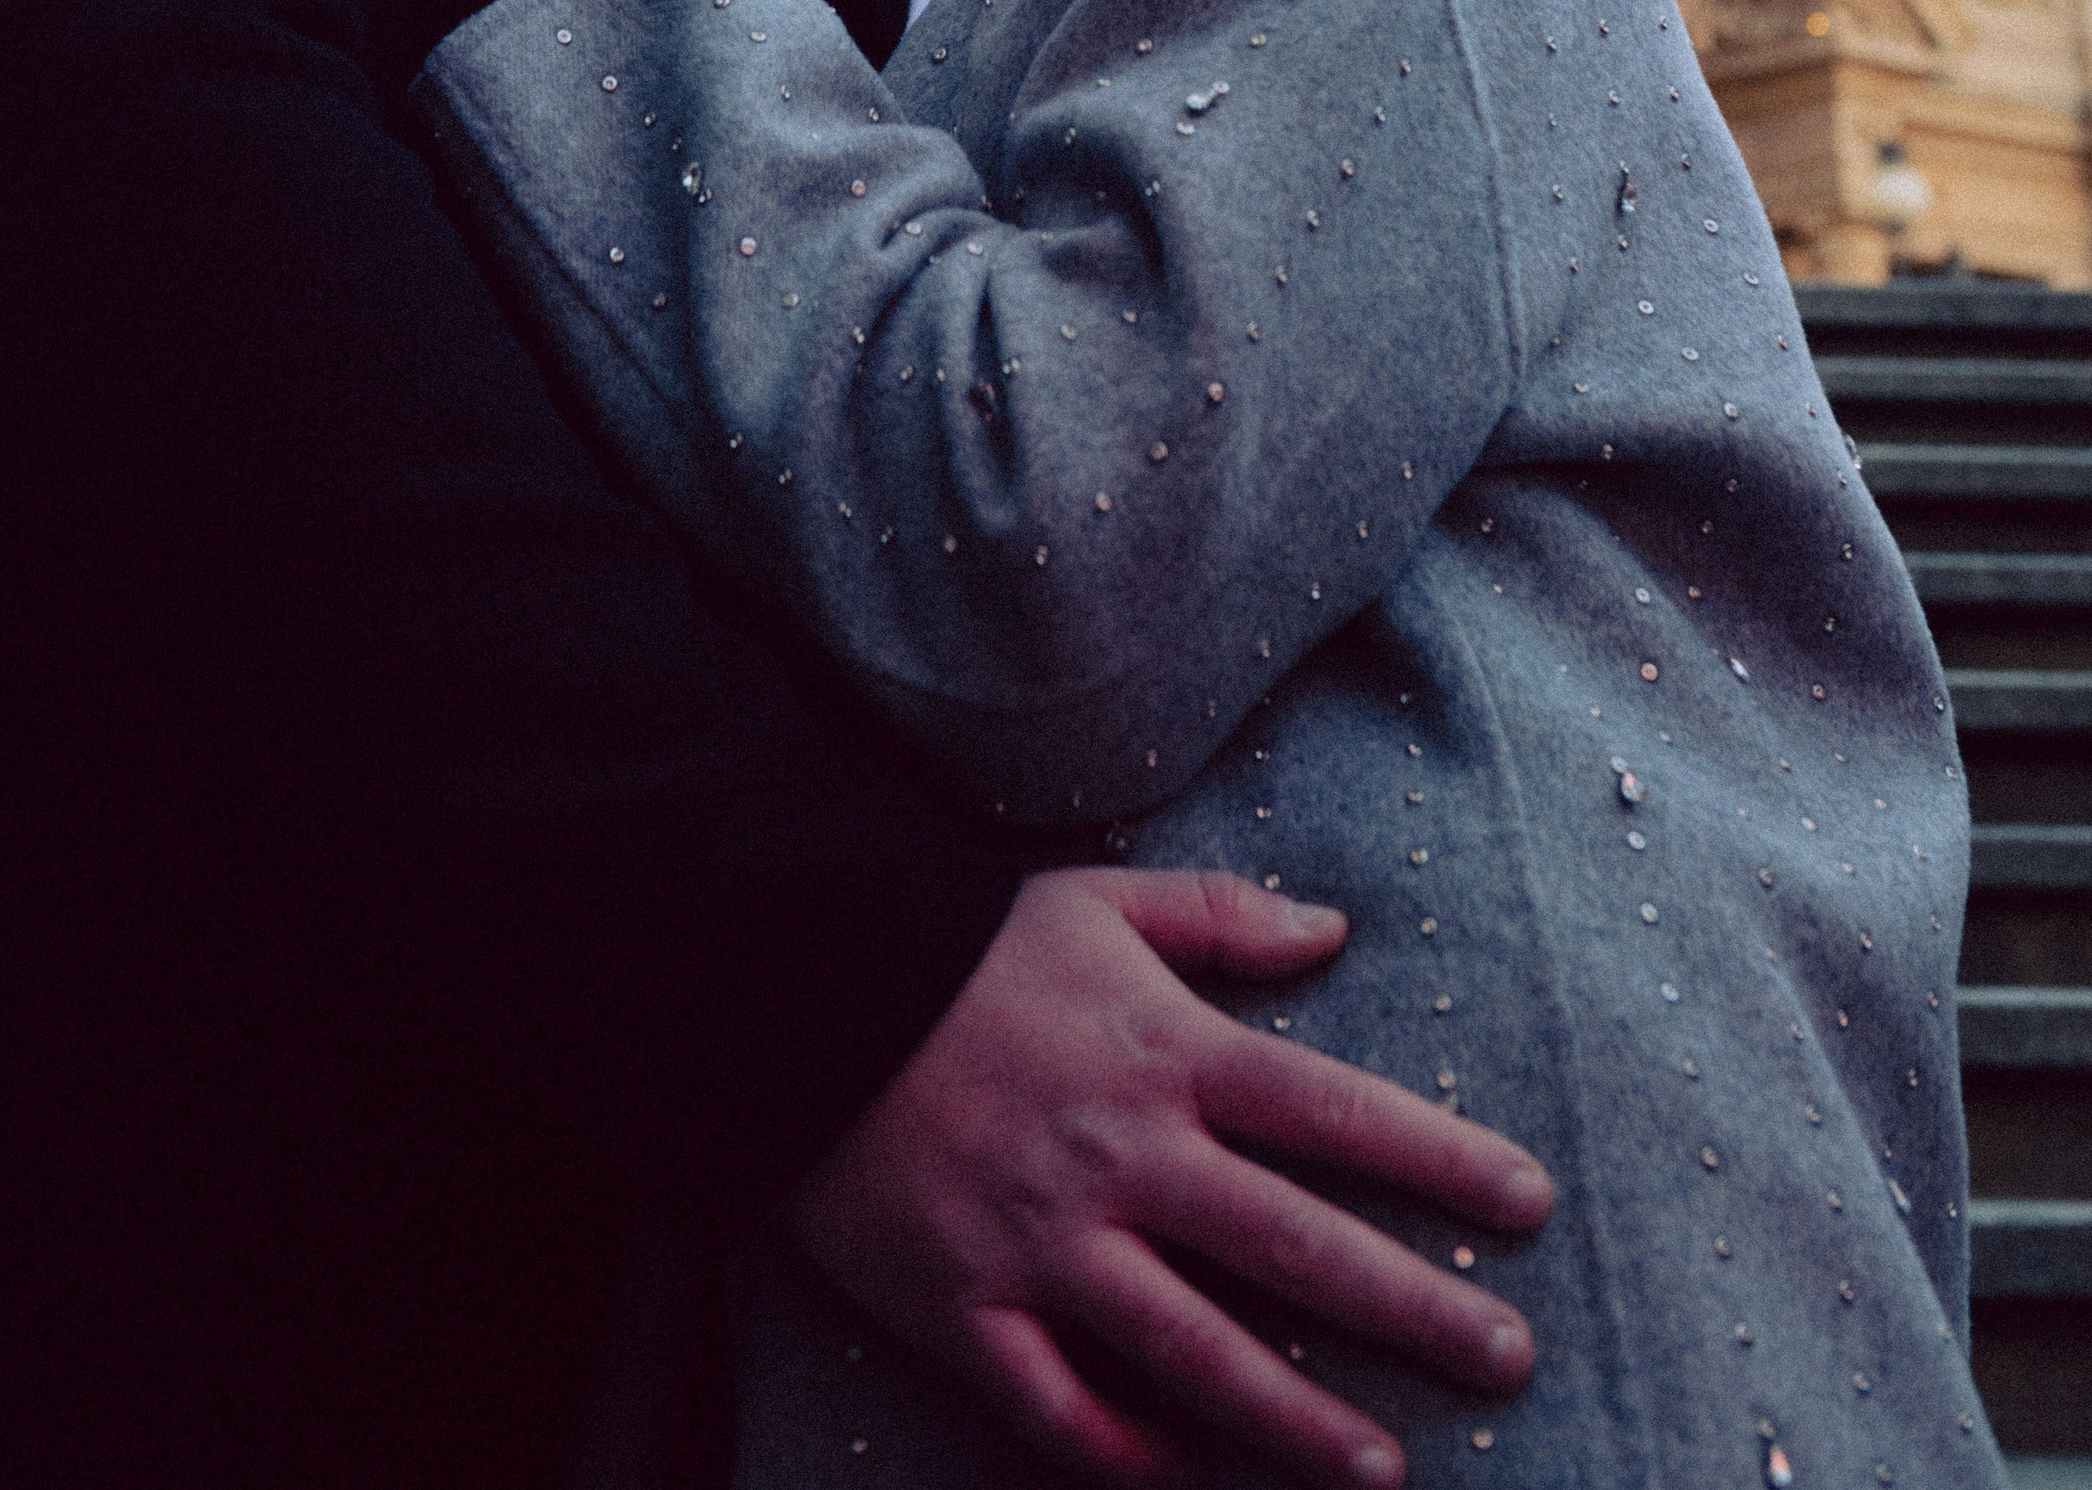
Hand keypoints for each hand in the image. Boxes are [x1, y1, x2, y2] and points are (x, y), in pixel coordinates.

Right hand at [788, 868, 1550, 1487]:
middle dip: (1415, 1308)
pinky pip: (1058, 1407)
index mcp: (1164, 1051)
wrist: (803, 987)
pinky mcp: (967, 1306)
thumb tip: (1334, 927)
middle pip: (1294, 1245)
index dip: (1439, 1160)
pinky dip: (1123, 1454)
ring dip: (1298, 1418)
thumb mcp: (1097, 900)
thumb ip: (1220, 915)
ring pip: (1195, 1352)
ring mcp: (1046, 1244)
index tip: (1528, 1204)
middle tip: (1509, 1359)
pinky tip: (1188, 1482)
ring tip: (1384, 1468)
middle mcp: (1123, 1156)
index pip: (1333, 1113)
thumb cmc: (963, 943)